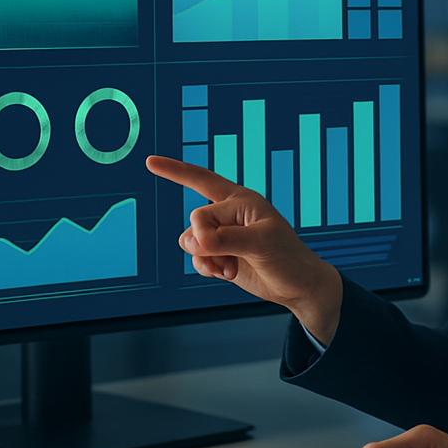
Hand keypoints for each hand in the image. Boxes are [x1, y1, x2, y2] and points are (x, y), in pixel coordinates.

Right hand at [146, 155, 342, 342]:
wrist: (297, 286)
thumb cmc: (287, 258)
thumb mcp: (261, 244)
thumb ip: (226, 238)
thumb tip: (196, 240)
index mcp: (241, 199)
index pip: (202, 182)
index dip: (175, 170)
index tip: (150, 161)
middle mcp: (229, 213)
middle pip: (196, 219)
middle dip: (205, 240)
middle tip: (227, 254)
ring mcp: (223, 234)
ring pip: (191, 240)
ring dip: (207, 258)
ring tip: (230, 268)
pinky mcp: (220, 254)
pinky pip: (196, 257)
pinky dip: (206, 267)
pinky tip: (226, 273)